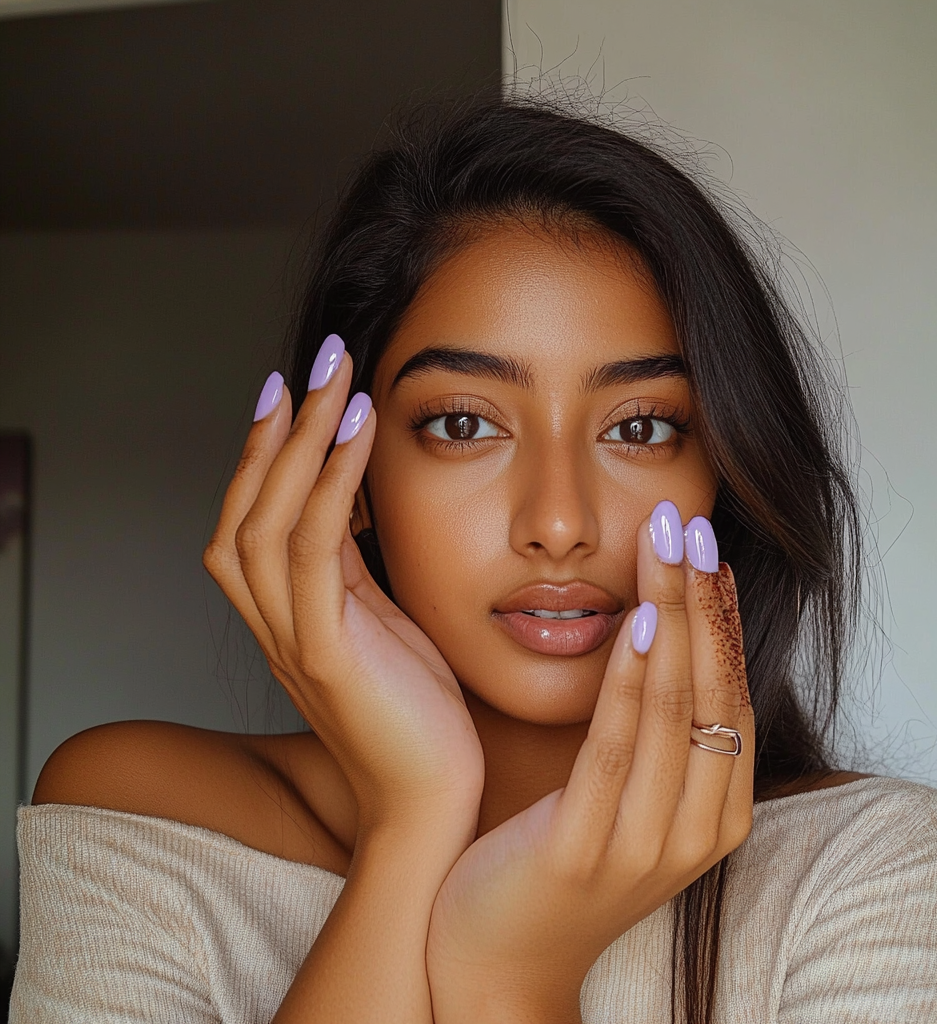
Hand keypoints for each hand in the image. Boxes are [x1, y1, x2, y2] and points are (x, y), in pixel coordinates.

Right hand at [203, 341, 484, 839]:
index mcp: (291, 617)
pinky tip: (360, 433)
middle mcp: (275, 624)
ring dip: (299, 441)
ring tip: (336, 379)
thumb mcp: (386, 628)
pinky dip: (328, 483)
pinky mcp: (324, 655)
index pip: (256, 520)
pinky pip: (313, 550)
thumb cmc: (421, 717)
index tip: (298, 392)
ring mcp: (292, 640)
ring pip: (265, 520)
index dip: (267, 454)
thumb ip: (358, 574)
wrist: (433, 805)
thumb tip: (357, 505)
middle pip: (244, 509)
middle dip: (277, 430)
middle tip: (317, 363)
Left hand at [425, 506, 753, 1022]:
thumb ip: (652, 730)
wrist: (495, 958)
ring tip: (669, 542)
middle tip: (692, 520)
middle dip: (704, 597)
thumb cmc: (556, 860)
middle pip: (713, 689)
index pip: (733, 693)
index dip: (724, 615)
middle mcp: (697, 829)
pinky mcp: (587, 850)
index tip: (707, 546)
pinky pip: (617, 748)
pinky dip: (632, 682)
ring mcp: (646, 845)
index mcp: (716, 813)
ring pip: (674, 707)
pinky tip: (636, 624)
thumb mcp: (622, 793)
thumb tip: (661, 634)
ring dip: (674, 616)